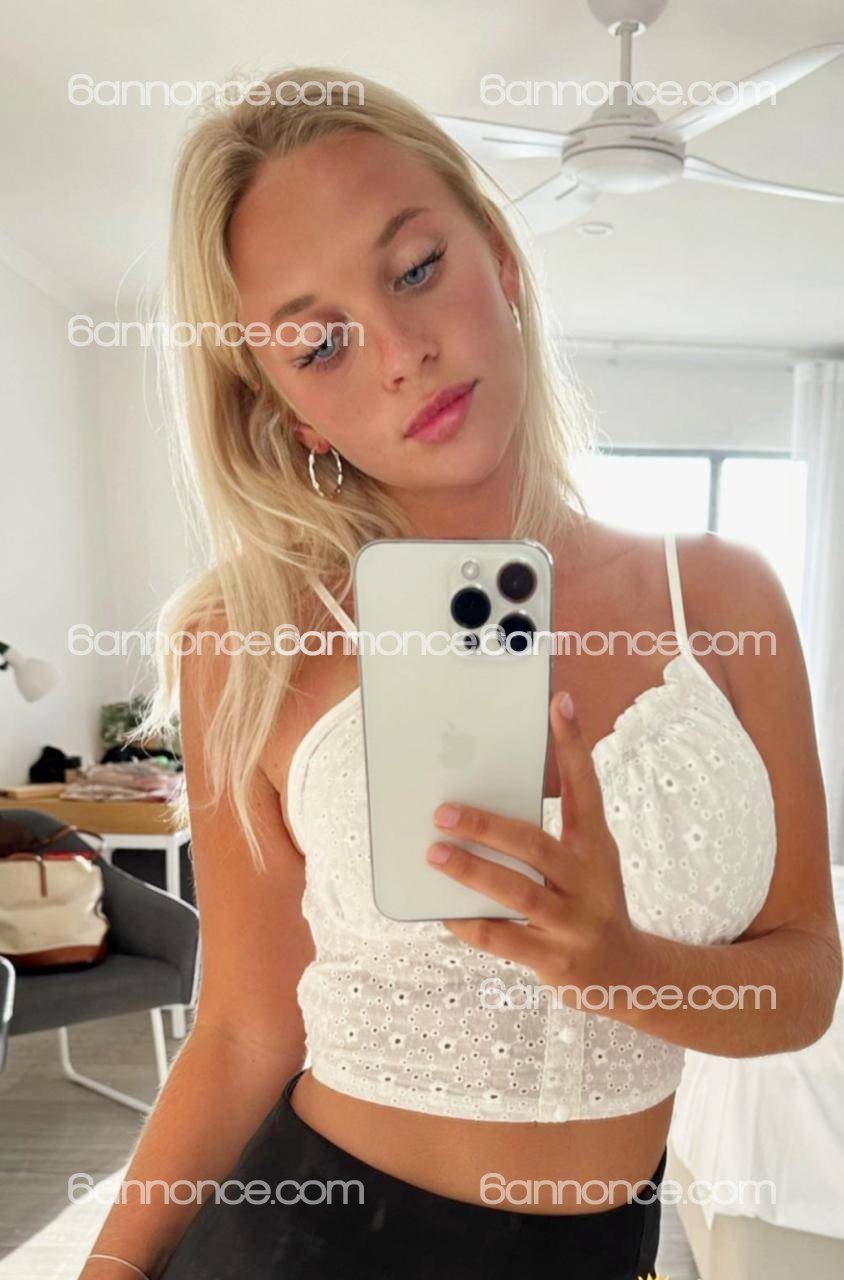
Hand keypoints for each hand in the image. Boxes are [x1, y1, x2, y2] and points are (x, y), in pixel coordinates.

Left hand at [426, 690, 639, 997]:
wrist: (626, 975)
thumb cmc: (591, 901)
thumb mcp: (588, 860)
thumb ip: (551, 830)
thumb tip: (487, 796)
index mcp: (596, 846)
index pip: (585, 788)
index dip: (573, 745)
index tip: (559, 703)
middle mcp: (588, 880)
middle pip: (535, 845)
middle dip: (486, 825)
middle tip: (443, 812)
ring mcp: (574, 922)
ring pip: (516, 892)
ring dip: (470, 871)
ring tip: (434, 853)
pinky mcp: (556, 960)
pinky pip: (503, 939)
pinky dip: (469, 924)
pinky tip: (443, 912)